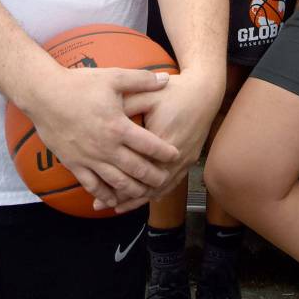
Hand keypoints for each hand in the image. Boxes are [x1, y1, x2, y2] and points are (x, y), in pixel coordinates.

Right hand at [26, 65, 178, 210]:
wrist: (45, 95)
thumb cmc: (79, 84)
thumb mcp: (113, 77)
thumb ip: (142, 80)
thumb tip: (166, 79)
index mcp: (119, 127)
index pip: (149, 145)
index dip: (165, 152)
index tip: (176, 156)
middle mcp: (106, 147)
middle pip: (137, 169)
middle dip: (154, 177)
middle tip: (165, 180)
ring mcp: (90, 158)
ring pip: (117, 182)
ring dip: (134, 190)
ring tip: (145, 192)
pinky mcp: (74, 164)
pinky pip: (92, 186)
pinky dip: (105, 195)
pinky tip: (113, 200)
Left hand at [113, 71, 223, 212]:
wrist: (204, 93)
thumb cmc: (174, 92)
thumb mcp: (147, 95)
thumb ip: (126, 106)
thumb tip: (101, 117)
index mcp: (161, 140)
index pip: (135, 169)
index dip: (114, 181)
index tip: (94, 188)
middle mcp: (174, 156)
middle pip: (145, 184)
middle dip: (122, 196)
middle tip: (99, 204)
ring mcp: (184, 162)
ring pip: (158, 188)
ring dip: (137, 199)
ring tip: (116, 206)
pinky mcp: (189, 162)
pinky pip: (171, 184)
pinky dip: (154, 193)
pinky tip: (142, 198)